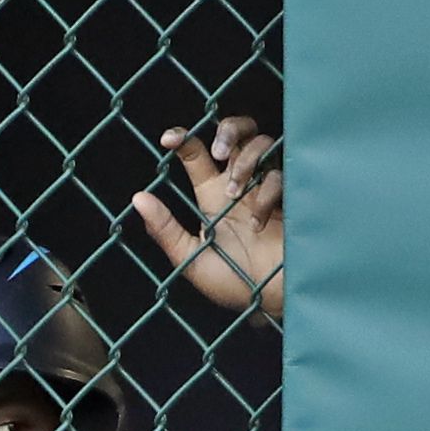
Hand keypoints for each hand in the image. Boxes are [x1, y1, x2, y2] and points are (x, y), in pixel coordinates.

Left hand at [131, 115, 284, 322]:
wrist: (272, 301)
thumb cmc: (234, 283)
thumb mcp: (192, 260)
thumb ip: (165, 230)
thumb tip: (138, 198)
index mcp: (212, 194)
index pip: (196, 152)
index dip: (183, 137)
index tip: (169, 139)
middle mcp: (240, 185)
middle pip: (238, 132)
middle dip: (230, 129)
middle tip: (219, 152)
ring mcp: (267, 188)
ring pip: (262, 144)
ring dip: (246, 162)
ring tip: (236, 192)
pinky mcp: (291, 198)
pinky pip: (280, 176)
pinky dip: (267, 194)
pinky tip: (259, 223)